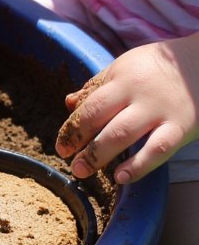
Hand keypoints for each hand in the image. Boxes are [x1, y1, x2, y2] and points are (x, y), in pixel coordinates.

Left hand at [55, 36, 198, 183]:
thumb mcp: (127, 67)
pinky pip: (157, 149)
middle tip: (69, 161)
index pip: (90, 105)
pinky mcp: (180, 127)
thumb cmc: (159, 69)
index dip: (72, 128)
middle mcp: (138, 93)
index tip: (62, 146)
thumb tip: (69, 102)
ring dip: (98, 156)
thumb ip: (98, 85)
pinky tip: (121, 177)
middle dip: (79, 142)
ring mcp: (160, 110)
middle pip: (100, 118)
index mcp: (121, 76)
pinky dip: (138, 166)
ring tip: (83, 170)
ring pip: (123, 135)